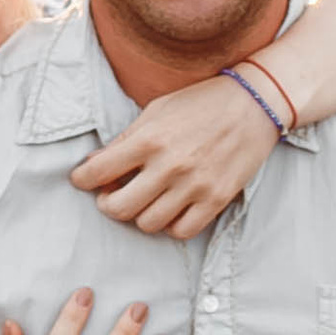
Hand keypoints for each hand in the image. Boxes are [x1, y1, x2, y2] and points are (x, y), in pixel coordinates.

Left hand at [69, 74, 281, 236]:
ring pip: (148, 224)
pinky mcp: (217, 199)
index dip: (82, 180)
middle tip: (111, 197)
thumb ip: (125, 140)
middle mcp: (169, 165)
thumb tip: (93, 163)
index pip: (97, 172)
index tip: (83, 180)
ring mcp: (194, 186)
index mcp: (149, 139)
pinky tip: (171, 209)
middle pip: (119, 208)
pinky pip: (182, 231)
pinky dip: (171, 225)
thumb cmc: (201, 103)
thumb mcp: (157, 110)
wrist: (253, 103)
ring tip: (145, 201)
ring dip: (140, 215)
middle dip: (108, 205)